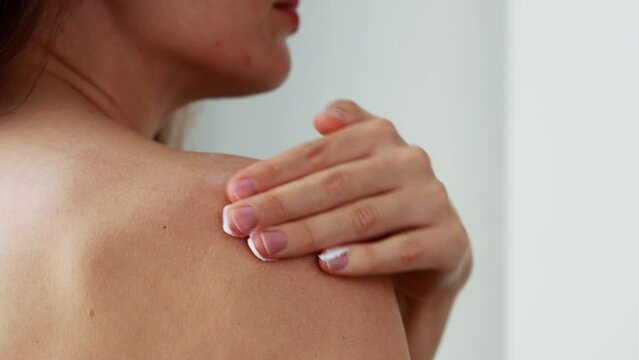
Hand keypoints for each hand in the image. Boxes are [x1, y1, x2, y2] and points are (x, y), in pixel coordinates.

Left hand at [222, 100, 471, 300]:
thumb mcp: (354, 173)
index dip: (273, 171)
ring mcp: (434, 201)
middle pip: (335, 183)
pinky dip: (364, 259)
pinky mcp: (452, 243)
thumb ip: (336, 144)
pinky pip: (402, 250)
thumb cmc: (372, 214)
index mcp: (382, 137)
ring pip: (362, 216)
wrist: (427, 261)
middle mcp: (411, 161)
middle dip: (280, 204)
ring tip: (266, 248)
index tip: (232, 192)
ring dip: (309, 233)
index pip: (319, 153)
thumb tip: (322, 116)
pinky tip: (327, 268)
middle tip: (236, 225)